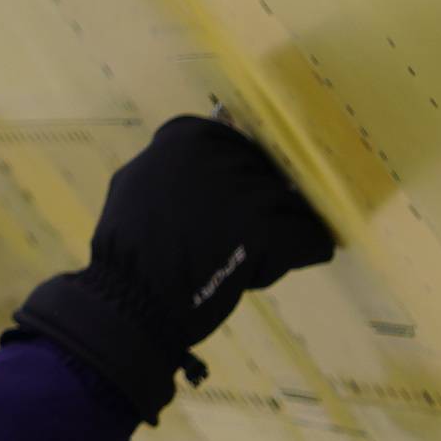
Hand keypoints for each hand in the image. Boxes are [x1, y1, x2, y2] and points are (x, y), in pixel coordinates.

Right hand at [8, 118, 337, 416]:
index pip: (243, 146)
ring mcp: (245, 190)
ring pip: (292, 205)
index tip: (226, 209)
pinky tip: (271, 269)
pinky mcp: (265, 229)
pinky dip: (304, 254)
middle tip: (230, 241)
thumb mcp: (139, 185)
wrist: (130, 303)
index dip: (240, 181)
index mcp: (188, 137)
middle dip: (260, 209)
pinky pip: (310, 238)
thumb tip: (219, 150)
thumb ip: (177, 165)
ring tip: (240, 260)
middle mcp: (219, 154)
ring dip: (277, 234)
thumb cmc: (130, 253)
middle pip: (269, 176)